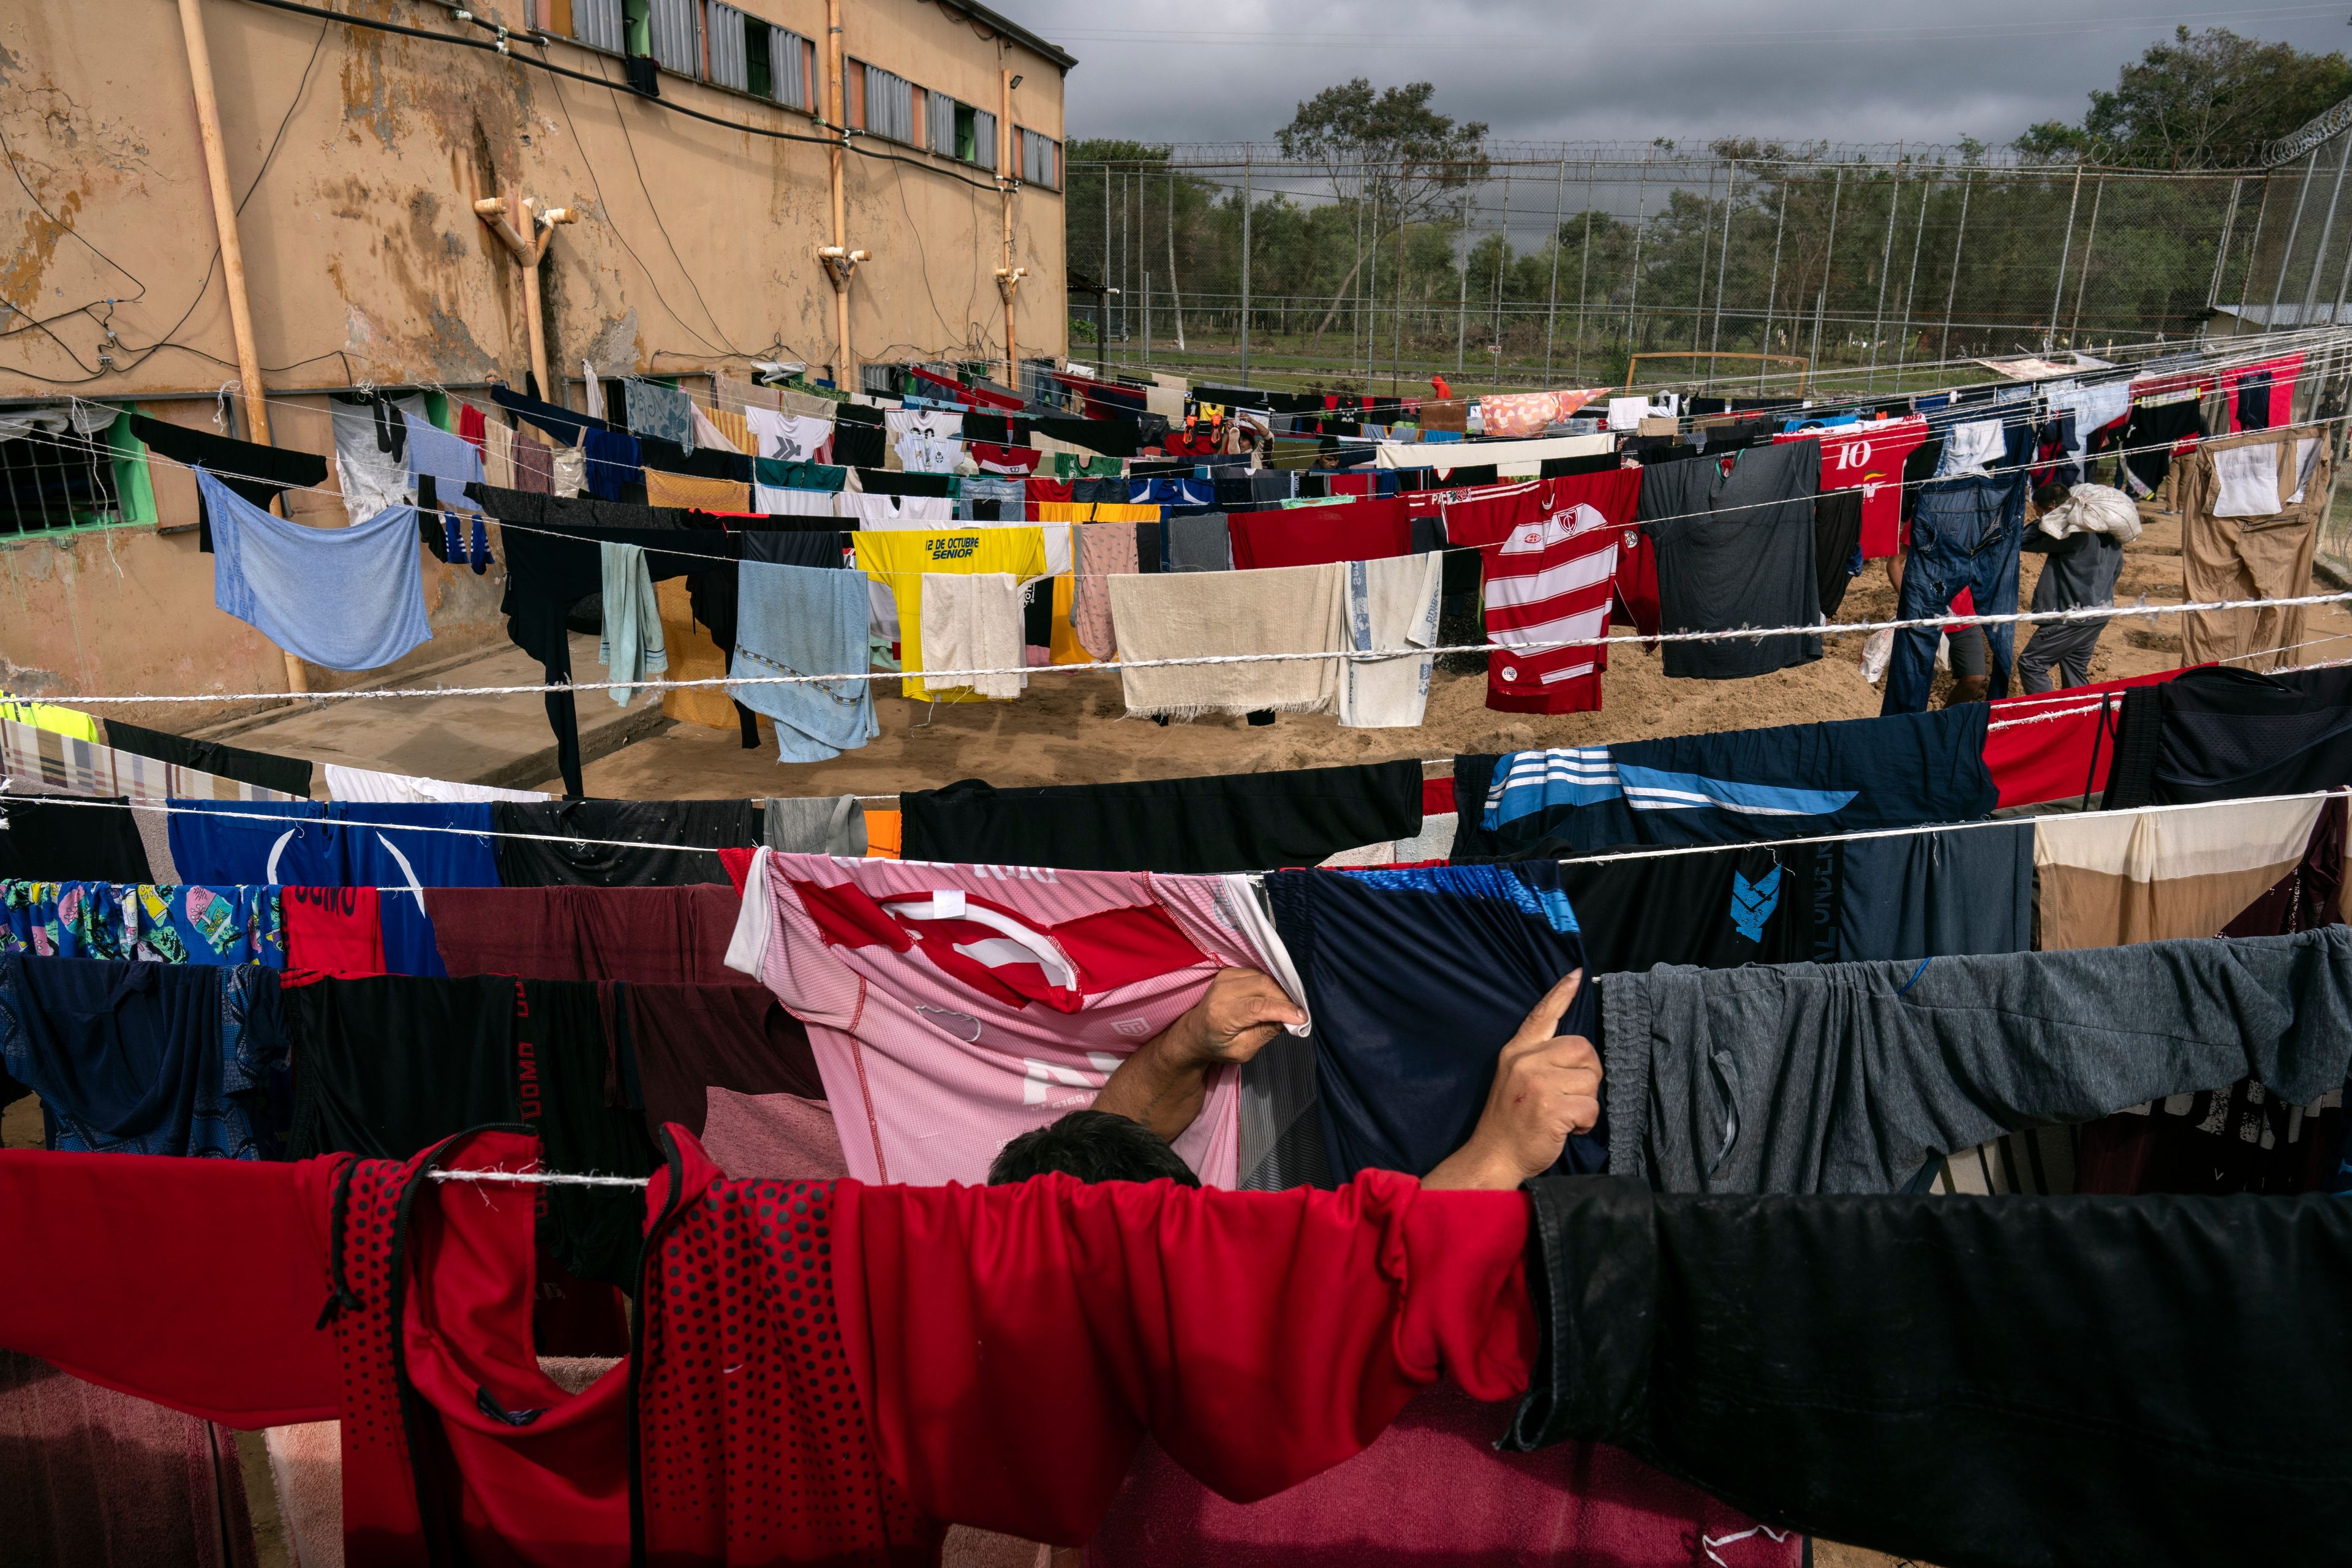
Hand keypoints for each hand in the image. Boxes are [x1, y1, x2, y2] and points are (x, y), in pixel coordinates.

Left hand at [1091, 969, 1304, 1141]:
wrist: (1194, 1033)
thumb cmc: (1218, 1046)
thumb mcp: (1243, 1050)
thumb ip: (1265, 1033)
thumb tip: (1290, 1019)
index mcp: (1220, 1015)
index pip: (1257, 1007)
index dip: (1282, 1010)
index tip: (1302, 1017)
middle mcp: (1221, 991)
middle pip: (1263, 986)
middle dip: (1285, 999)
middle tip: (1297, 1014)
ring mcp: (1224, 977)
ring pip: (1263, 977)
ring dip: (1280, 991)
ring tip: (1288, 1007)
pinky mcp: (1230, 971)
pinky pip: (1258, 974)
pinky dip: (1271, 985)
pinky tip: (1276, 998)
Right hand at [1423, 970, 1601, 1191]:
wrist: (1493, 1156)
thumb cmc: (1509, 1122)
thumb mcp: (1513, 1078)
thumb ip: (1537, 1060)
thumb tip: (1576, 1052)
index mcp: (1516, 1052)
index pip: (1541, 1016)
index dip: (1560, 994)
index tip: (1577, 975)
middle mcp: (1525, 1062)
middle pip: (1583, 1049)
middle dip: (1588, 1074)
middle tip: (1571, 1096)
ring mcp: (1537, 1084)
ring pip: (1591, 1081)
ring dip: (1586, 1103)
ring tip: (1564, 1116)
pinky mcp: (1551, 1108)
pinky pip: (1591, 1107)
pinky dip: (1586, 1123)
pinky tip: (1567, 1130)